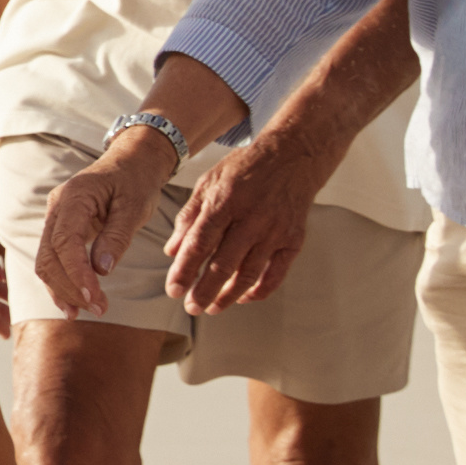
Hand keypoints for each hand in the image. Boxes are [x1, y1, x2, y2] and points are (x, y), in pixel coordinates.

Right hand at [33, 132, 171, 315]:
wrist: (131, 163)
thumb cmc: (136, 181)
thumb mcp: (135, 206)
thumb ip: (117, 237)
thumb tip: (101, 270)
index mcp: (73, 196)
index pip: (65, 241)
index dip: (76, 273)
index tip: (94, 297)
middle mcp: (56, 208)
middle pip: (48, 256)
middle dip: (70, 287)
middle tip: (99, 309)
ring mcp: (54, 219)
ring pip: (45, 262)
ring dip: (63, 290)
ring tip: (88, 311)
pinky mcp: (60, 231)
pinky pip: (52, 260)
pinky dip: (61, 283)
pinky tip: (75, 302)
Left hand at [164, 133, 323, 312]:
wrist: (292, 156)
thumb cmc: (244, 169)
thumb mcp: (209, 182)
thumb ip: (189, 217)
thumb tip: (172, 252)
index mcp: (224, 200)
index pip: (199, 244)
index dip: (184, 271)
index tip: (173, 291)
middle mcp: (251, 218)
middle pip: (223, 264)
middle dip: (204, 291)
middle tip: (191, 307)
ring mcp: (275, 230)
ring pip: (249, 274)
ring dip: (229, 296)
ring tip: (212, 308)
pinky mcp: (293, 239)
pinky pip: (276, 274)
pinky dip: (260, 290)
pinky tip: (244, 297)